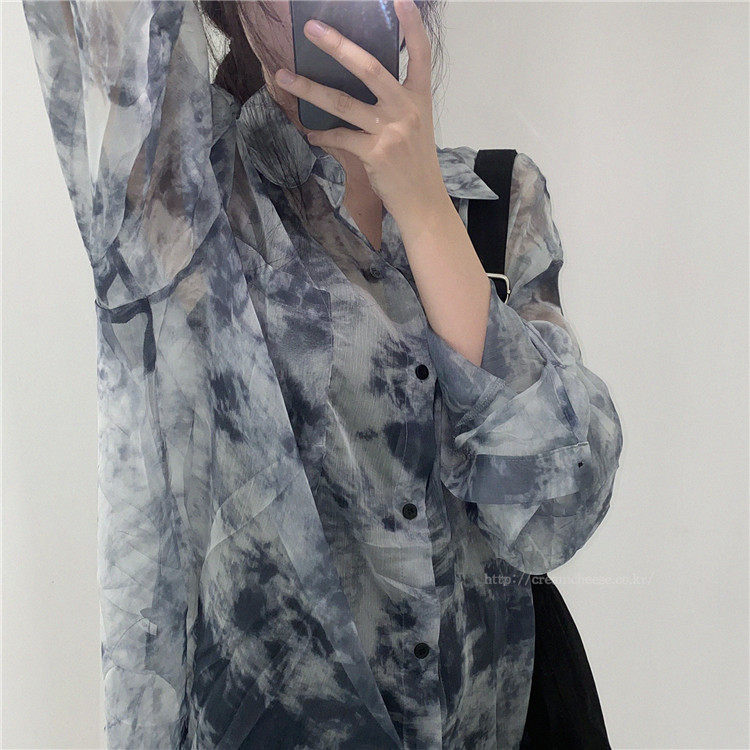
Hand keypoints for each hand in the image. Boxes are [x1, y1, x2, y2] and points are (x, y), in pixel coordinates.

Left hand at [273, 0, 450, 230]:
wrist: (423, 201)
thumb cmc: (414, 162)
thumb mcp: (414, 125)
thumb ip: (395, 101)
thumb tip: (358, 82)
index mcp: (420, 97)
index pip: (420, 53)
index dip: (410, 25)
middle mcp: (406, 109)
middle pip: (368, 68)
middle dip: (337, 45)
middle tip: (312, 29)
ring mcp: (390, 131)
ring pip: (342, 102)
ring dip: (309, 89)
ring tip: (284, 77)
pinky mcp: (374, 154)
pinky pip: (339, 137)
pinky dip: (321, 134)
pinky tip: (310, 132)